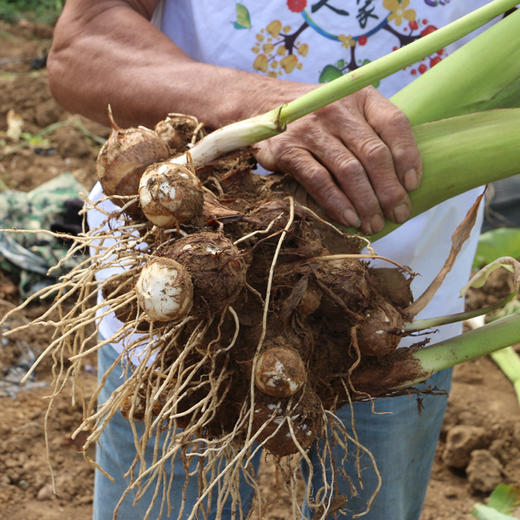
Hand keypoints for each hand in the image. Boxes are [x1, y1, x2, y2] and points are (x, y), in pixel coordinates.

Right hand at [254, 86, 421, 234]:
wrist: (263, 107)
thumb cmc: (318, 116)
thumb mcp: (349, 110)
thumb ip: (373, 132)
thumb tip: (403, 179)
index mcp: (361, 96)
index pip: (395, 124)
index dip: (409, 156)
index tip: (413, 186)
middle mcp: (338, 109)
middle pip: (373, 153)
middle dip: (390, 190)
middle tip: (399, 214)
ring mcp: (312, 130)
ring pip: (348, 170)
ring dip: (366, 202)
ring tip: (374, 224)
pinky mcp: (289, 150)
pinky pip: (319, 180)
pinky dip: (336, 202)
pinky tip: (348, 219)